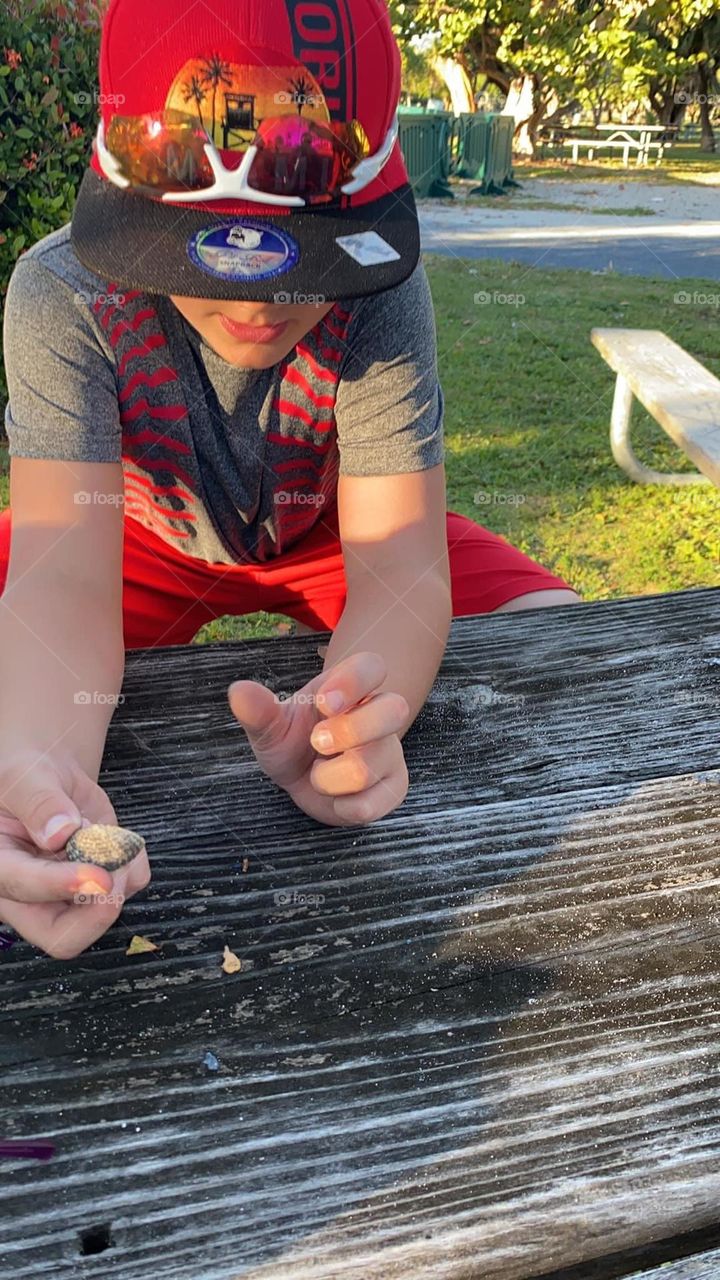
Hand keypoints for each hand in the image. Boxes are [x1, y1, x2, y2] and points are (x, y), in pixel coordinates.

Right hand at [0, 750, 150, 957]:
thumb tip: (60, 832)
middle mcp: (26, 894)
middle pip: (60, 937)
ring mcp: (64, 897)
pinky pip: (128, 888)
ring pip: (99, 919)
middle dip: (96, 913)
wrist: (49, 778)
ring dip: (118, 876)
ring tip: (102, 831)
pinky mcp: (97, 888)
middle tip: (114, 873)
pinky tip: (117, 837)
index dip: (60, 884)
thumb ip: (40, 801)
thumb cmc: (26, 776)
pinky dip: (133, 863)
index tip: (97, 874)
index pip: (22, 888)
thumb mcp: (25, 776)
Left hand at [228, 652, 409, 825]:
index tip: (324, 703)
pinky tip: (335, 798)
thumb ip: (259, 710)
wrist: (303, 781)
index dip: (353, 681)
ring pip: (372, 764)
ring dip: (329, 777)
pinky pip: (373, 802)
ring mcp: (389, 752)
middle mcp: (379, 716)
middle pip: (394, 709)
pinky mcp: (392, 788)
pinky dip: (342, 806)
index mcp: (352, 689)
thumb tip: (238, 692)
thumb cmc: (292, 743)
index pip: (372, 666)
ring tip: (317, 774)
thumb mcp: (271, 726)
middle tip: (317, 741)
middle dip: (350, 730)